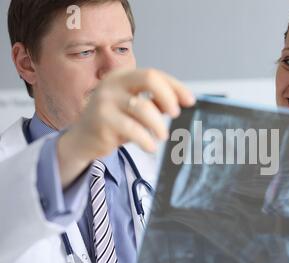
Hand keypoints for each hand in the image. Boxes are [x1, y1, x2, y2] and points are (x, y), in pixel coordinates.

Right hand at [57, 68, 194, 187]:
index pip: (155, 74)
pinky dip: (146, 140)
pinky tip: (150, 146)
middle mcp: (113, 84)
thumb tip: (179, 102)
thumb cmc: (114, 122)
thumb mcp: (135, 110)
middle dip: (168, 95)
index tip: (190, 101)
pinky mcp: (102, 120)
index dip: (175, 86)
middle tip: (176, 113)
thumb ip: (155, 103)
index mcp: (123, 77)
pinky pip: (133, 129)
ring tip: (162, 136)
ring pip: (143, 107)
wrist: (83, 140)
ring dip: (159, 124)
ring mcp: (105, 100)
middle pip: (149, 78)